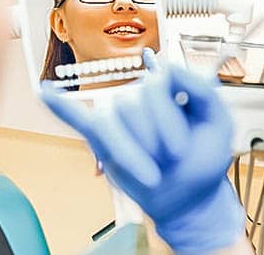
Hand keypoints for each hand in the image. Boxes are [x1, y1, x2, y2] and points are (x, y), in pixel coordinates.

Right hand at [41, 56, 244, 253]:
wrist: (188, 196)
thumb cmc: (203, 159)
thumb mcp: (218, 122)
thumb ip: (200, 89)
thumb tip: (168, 67)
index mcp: (167, 89)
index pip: (155, 85)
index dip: (165, 120)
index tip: (179, 150)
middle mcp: (140, 97)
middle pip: (132, 106)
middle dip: (151, 141)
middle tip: (168, 162)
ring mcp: (119, 117)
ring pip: (111, 123)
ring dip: (130, 154)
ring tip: (150, 171)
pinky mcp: (103, 138)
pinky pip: (77, 117)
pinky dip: (61, 107)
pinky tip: (45, 93)